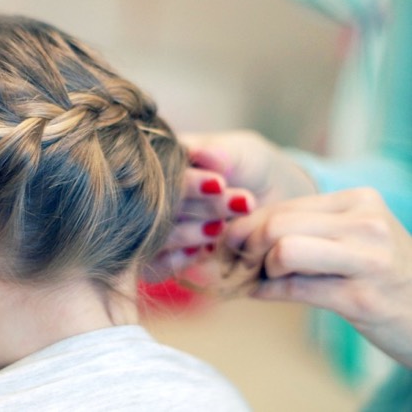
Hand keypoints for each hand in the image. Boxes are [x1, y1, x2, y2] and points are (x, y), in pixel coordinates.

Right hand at [146, 130, 306, 280]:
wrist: (270, 201)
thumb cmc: (249, 167)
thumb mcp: (242, 152)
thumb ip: (221, 151)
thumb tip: (199, 153)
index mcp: (158, 160)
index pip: (161, 173)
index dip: (187, 182)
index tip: (219, 185)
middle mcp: (148, 194)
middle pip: (157, 206)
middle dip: (199, 208)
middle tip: (240, 205)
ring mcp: (151, 227)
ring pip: (157, 236)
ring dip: (192, 233)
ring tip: (225, 226)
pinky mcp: (159, 259)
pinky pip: (156, 266)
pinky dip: (180, 259)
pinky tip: (207, 249)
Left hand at [222, 188, 411, 367]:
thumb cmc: (383, 277)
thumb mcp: (353, 239)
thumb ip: (303, 229)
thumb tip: (237, 232)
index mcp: (359, 201)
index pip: (284, 205)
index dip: (246, 225)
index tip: (228, 242)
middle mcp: (365, 224)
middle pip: (277, 224)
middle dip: (246, 246)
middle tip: (237, 263)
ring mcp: (367, 260)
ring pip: (284, 250)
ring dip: (260, 269)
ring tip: (260, 278)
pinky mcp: (362, 298)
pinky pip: (295, 289)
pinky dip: (268, 292)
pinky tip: (261, 293)